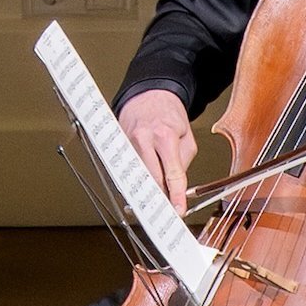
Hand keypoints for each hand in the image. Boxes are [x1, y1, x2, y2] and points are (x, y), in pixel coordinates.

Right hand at [117, 87, 199, 207]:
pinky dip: (137, 179)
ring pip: (138, 176)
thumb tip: (176, 187)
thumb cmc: (169, 115)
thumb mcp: (186, 137)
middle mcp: (143, 139)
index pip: (172, 174)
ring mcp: (127, 142)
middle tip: (169, 210)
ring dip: (148, 190)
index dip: (177, 196)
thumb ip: (183, 163)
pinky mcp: (118, 145)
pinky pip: (128, 169)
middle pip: (152, 179)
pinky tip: (142, 186)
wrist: (149, 95)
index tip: (179, 211)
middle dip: (161, 197)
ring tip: (156, 201)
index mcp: (164, 136)